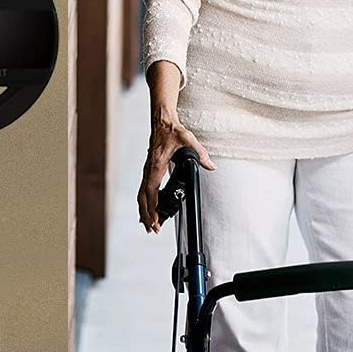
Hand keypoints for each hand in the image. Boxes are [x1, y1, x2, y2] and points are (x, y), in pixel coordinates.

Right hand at [137, 117, 214, 233]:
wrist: (162, 121)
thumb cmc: (172, 130)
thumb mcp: (188, 140)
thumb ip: (200, 154)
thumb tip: (211, 166)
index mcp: (156, 165)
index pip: (151, 191)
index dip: (152, 207)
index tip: (156, 220)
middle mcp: (149, 169)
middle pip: (143, 197)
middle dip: (146, 215)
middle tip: (152, 229)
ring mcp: (147, 170)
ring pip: (141, 194)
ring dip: (143, 210)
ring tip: (147, 225)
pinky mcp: (149, 170)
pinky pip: (144, 189)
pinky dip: (144, 201)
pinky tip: (147, 209)